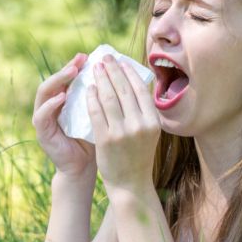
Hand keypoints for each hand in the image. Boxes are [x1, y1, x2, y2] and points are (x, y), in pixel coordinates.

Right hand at [32, 53, 96, 178]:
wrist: (85, 168)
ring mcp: (44, 118)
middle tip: (81, 59)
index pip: (69, 78)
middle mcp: (52, 105)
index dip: (78, 65)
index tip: (91, 55)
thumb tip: (123, 74)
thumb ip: (104, 98)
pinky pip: (42, 115)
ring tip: (72, 71)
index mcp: (66, 100)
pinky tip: (62, 97)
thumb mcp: (101, 115)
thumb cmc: (96, 140)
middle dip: (68, 68)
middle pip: (55, 80)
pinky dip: (51, 105)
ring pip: (44, 92)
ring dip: (58, 80)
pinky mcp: (42, 133)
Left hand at [87, 54, 159, 191]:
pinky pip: (96, 113)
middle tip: (105, 58)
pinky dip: (91, 98)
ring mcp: (122, 132)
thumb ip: (144, 111)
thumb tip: (135, 83)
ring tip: (95, 69)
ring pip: (109, 98)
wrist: (130, 184)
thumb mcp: (149, 133)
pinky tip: (88, 89)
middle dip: (113, 71)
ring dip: (100, 80)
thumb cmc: (139, 156)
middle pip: (124, 90)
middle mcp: (140, 125)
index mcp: (153, 121)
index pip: (140, 90)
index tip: (121, 61)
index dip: (129, 73)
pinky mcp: (106, 139)